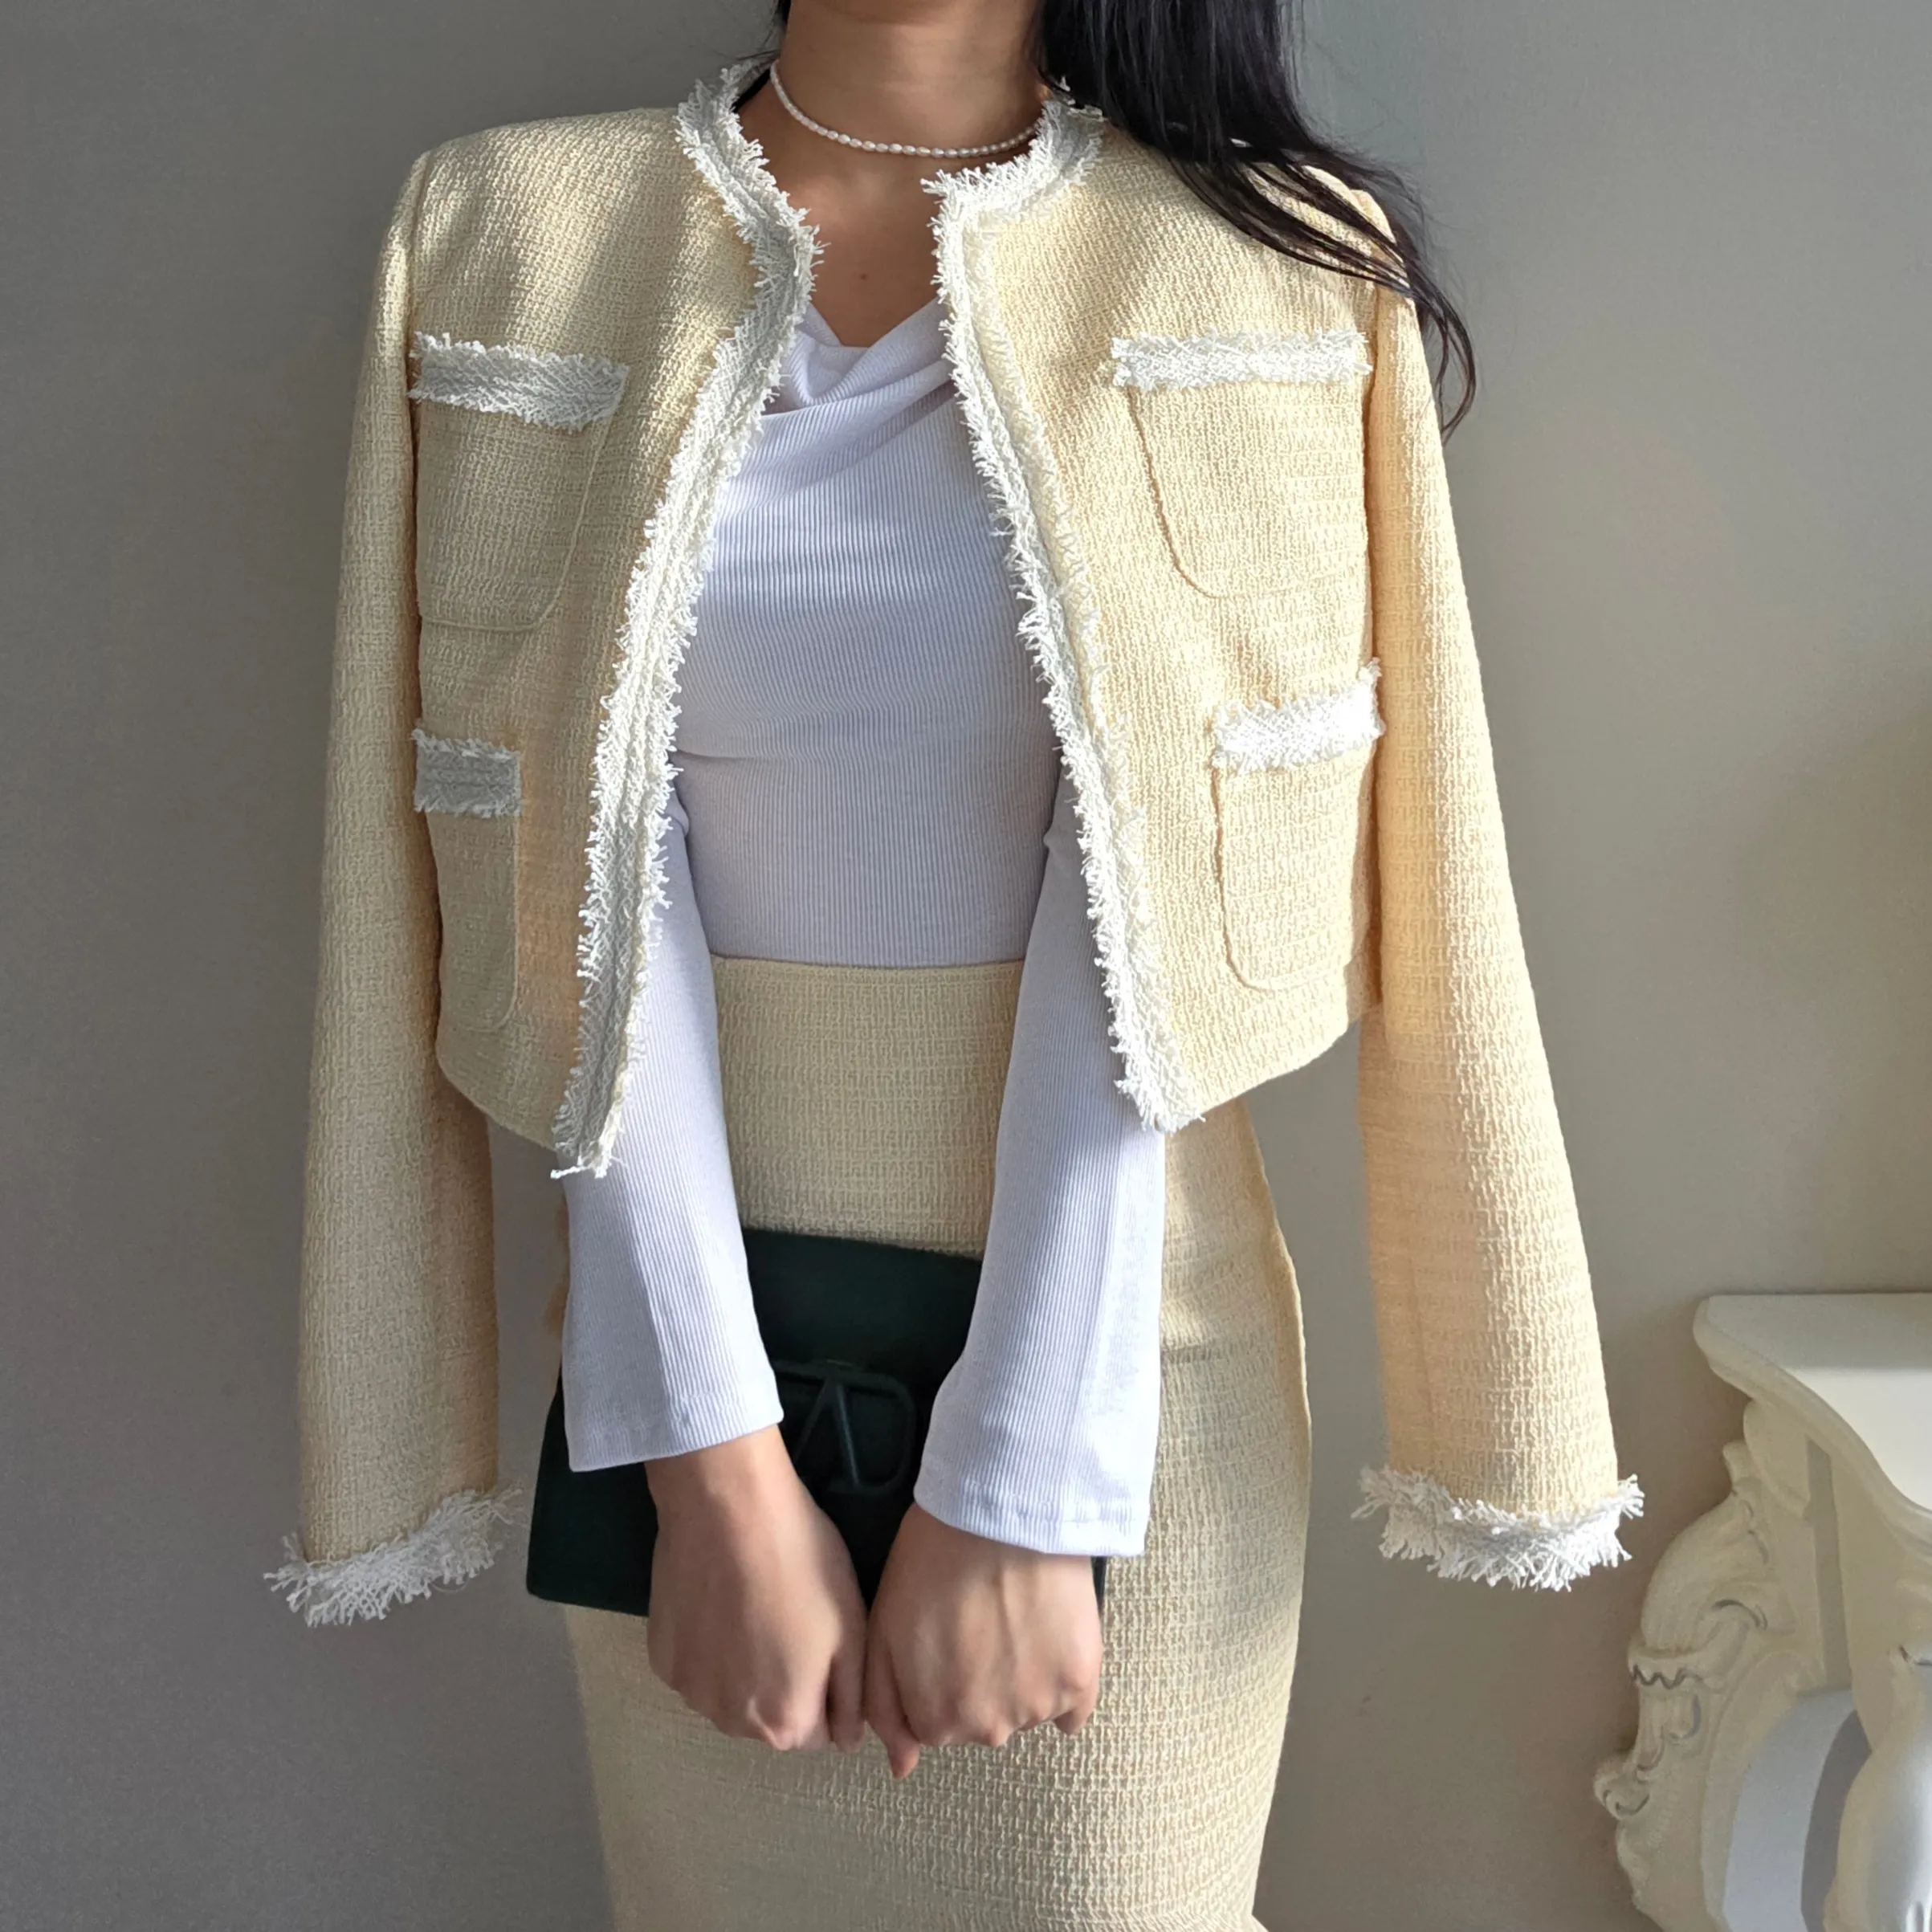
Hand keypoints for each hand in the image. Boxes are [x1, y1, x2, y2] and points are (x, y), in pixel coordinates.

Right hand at [644, 1426, 867, 1752]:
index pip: (818, 1734)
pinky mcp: (661, 1659)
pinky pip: (697, 1669)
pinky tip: (718, 1604)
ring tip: (753, 1608)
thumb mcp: (852, 1627)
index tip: (823, 1643)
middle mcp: (731, 1723)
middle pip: (770, 1719)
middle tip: (788, 1620)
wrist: (727, 1509)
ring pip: (730, 1697)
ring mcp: (689, 1692)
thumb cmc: (800, 1563)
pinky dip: (709, 1649)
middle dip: (785, 1685)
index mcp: (784, 1721)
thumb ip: (851, 1698)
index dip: (827, 1690)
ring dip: (744, 1671)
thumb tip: (845, 1741)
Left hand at [862, 1503, 1102, 1777]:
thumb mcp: (881, 1633)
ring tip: (1013, 1615)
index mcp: (936, 1722)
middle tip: (979, 1619)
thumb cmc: (930, 1563)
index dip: (938, 1675)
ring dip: (1020, 1677)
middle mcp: (988, 1730)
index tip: (945, 1634)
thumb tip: (901, 1769)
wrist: (998, 1513)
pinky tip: (1050, 1638)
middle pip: (982, 1719)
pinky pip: (1073, 1705)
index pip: (935, 1724)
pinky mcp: (1081, 1679)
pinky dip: (1062, 1681)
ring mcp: (1038, 1708)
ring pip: (1026, 1708)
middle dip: (978, 1681)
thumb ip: (885, 1710)